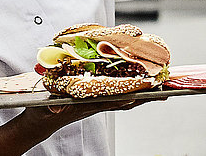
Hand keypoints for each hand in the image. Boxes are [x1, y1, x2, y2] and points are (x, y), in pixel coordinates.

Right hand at [19, 96, 159, 131]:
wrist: (40, 121)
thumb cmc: (42, 112)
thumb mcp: (43, 108)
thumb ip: (50, 106)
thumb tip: (56, 107)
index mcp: (85, 104)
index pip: (110, 100)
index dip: (126, 96)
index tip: (142, 93)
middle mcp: (95, 103)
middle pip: (125, 100)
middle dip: (144, 95)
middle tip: (165, 89)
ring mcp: (96, 101)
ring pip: (124, 97)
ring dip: (142, 93)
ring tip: (161, 88)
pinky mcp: (94, 98)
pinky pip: (116, 94)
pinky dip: (130, 89)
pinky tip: (140, 85)